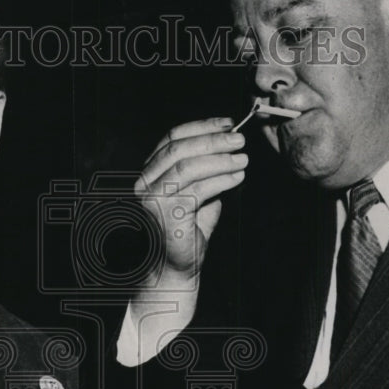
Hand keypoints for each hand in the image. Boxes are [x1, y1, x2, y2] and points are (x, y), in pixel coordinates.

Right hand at [134, 118, 247, 286]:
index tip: (228, 123)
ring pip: (187, 167)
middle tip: (239, 140)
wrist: (178, 265)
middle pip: (179, 149)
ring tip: (243, 159)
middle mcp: (145, 182)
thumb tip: (229, 141)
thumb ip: (206, 167)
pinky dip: (221, 180)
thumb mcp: (199, 189)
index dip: (202, 126)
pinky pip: (197, 189)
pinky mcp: (166, 214)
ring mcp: (152, 198)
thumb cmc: (189, 227)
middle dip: (213, 140)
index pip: (172, 137)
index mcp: (150, 171)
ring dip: (220, 159)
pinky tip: (237, 177)